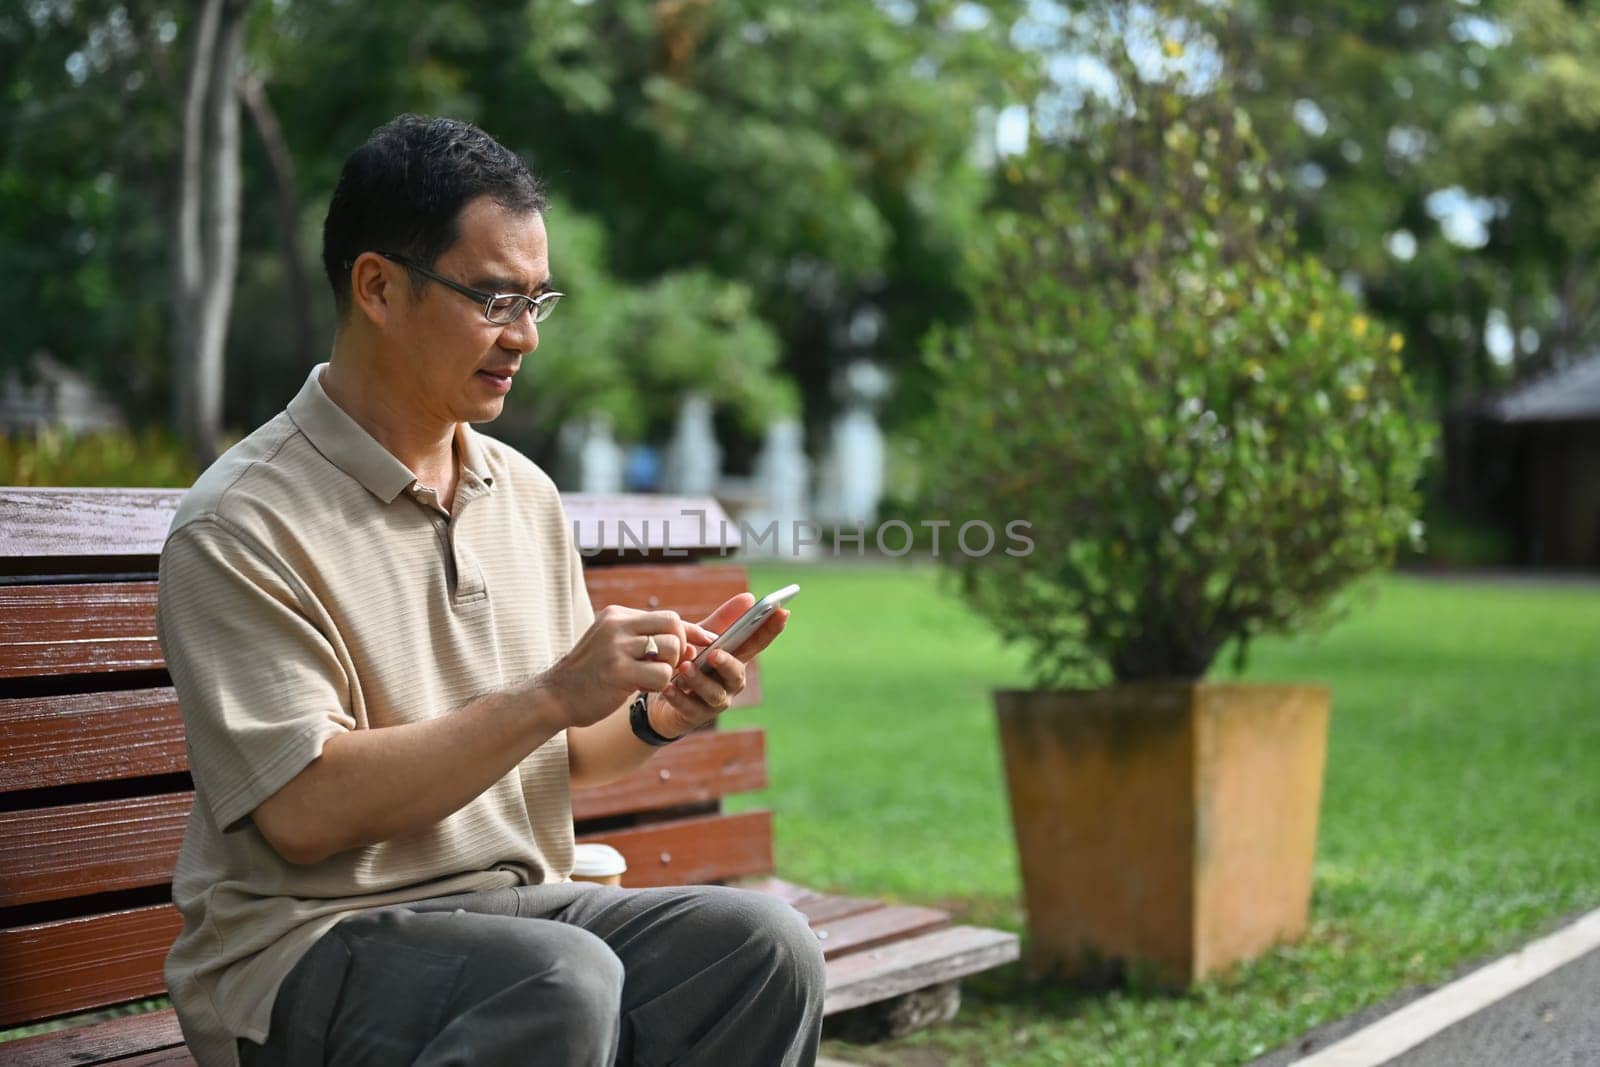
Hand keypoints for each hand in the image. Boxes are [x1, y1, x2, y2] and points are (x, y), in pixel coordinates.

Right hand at [538, 606, 718, 729]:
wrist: (555, 696)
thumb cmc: (591, 674)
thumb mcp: (614, 645)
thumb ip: (646, 639)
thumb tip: (692, 640)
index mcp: (617, 615)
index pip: (667, 617)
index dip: (691, 632)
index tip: (707, 641)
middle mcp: (617, 625)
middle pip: (673, 625)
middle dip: (681, 648)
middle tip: (670, 666)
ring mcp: (616, 647)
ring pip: (670, 649)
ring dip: (668, 668)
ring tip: (649, 677)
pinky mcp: (618, 671)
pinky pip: (661, 674)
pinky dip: (659, 685)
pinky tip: (639, 688)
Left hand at [649, 593, 790, 737]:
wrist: (661, 694)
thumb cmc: (689, 662)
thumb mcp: (701, 638)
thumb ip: (723, 620)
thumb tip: (749, 597)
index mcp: (735, 660)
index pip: (757, 644)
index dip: (771, 630)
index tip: (782, 611)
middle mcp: (730, 682)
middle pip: (737, 675)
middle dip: (728, 664)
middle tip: (714, 653)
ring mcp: (714, 701)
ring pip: (714, 694)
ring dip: (700, 680)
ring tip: (685, 667)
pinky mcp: (694, 716)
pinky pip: (689, 708)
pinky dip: (678, 697)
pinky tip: (667, 688)